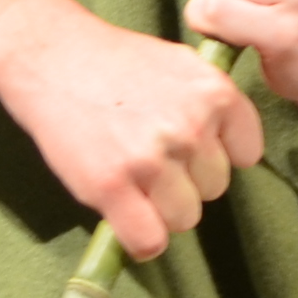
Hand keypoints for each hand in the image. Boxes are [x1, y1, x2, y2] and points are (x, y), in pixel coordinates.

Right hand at [0, 0, 262, 260]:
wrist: (51, 56)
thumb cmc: (115, 61)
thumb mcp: (180, 65)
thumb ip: (210, 106)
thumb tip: (231, 153)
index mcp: (215, 93)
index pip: (246, 155)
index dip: (216, 155)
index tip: (188, 147)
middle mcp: (191, 127)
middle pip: (214, 189)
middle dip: (185, 180)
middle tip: (148, 157)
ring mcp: (151, 159)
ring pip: (184, 218)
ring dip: (160, 210)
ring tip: (132, 178)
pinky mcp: (112, 186)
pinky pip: (148, 241)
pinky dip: (138, 238)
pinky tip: (123, 213)